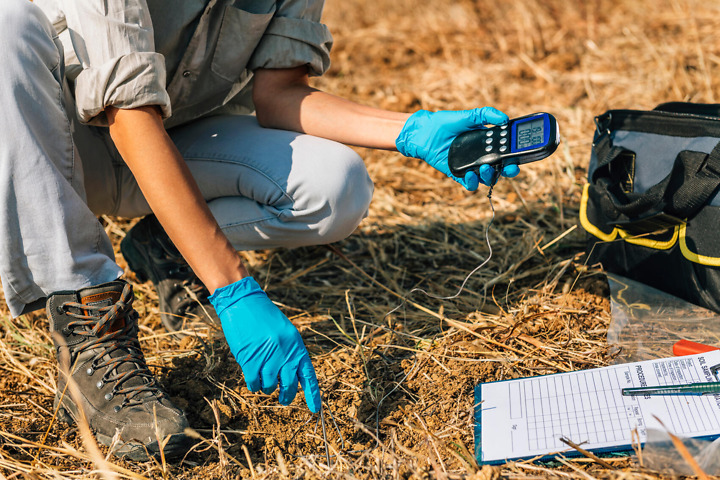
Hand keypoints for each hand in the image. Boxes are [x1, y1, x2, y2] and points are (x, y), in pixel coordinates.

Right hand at [208, 277, 320, 412]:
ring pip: (269, 387)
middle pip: (289, 385)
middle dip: (286, 396)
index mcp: (296, 346)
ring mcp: (268, 358)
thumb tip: (291, 376)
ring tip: (263, 378)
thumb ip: (291, 352)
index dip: (312, 394)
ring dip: (266, 387)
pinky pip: (254, 384)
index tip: (315, 409)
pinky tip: (252, 378)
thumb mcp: (285, 332)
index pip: (308, 375)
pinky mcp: (250, 361)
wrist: (244, 303)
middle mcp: (285, 354)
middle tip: (283, 399)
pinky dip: (253, 385)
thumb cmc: (264, 317)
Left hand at [395, 107, 519, 190]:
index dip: (515, 155)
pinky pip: (468, 183)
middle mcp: (481, 156)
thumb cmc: (445, 123)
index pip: (506, 152)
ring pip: (486, 178)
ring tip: (486, 168)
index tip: (521, 154)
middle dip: (508, 170)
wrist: (424, 132)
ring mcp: (470, 166)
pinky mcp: (458, 173)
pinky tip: (471, 175)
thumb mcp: (467, 115)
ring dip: (490, 176)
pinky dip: (472, 182)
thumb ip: (485, 114)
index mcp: (487, 143)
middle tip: (510, 167)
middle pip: (500, 168)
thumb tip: (503, 118)